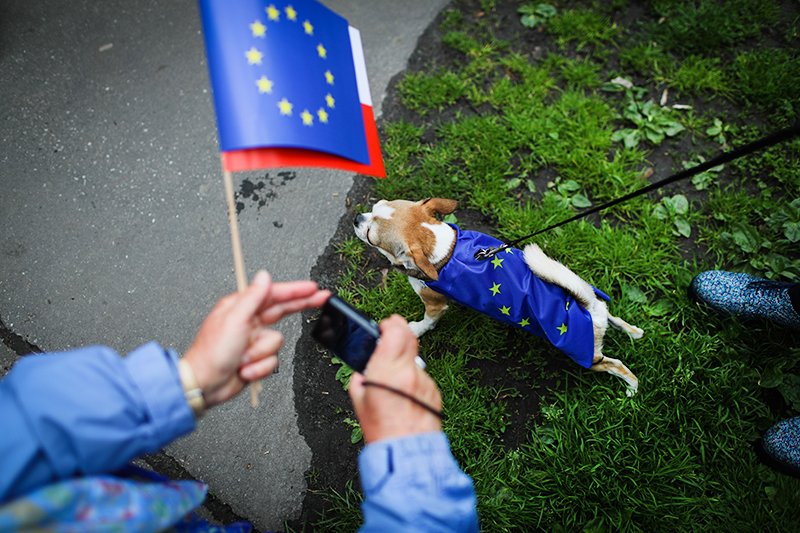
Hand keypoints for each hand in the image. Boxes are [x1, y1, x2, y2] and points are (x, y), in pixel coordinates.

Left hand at [183, 270, 329, 407]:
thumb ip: (252, 297)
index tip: (313, 288)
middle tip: (322, 298)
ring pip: (276, 342)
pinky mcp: (255, 359)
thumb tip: (263, 276)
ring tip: (243, 357)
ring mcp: (252, 342)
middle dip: (300, 306)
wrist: (204, 385)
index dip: (295, 290)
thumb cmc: (211, 353)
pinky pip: (272, 360)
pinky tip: (243, 368)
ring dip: (261, 354)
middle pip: (282, 311)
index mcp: (240, 307)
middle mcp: (248, 322)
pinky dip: (259, 367)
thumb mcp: (234, 319)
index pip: (274, 294)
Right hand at [348, 315, 441, 442]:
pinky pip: (422, 377)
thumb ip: (361, 376)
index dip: (390, 324)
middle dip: (399, 330)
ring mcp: (424, 381)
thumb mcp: (359, 399)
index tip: (384, 326)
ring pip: (415, 359)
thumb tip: (365, 366)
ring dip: (405, 359)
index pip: (396, 330)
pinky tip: (405, 395)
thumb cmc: (381, 429)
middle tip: (390, 335)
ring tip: (394, 377)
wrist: (405, 452)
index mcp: (387, 370)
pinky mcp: (434, 391)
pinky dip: (413, 379)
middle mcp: (409, 371)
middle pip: (410, 336)